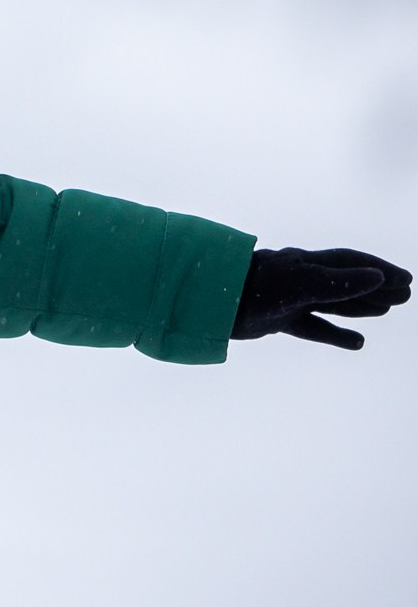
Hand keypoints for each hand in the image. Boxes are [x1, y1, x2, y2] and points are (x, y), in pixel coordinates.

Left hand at [233, 247, 410, 349]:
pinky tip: (357, 343)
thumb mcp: (301, 284)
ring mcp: (288, 300)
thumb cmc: (253, 287)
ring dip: (360, 306)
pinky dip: (336, 335)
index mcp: (306, 263)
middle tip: (405, 295)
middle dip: (376, 287)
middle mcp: (299, 278)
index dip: (379, 270)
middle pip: (346, 282)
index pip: (351, 263)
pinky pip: (314, 329)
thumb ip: (339, 283)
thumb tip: (378, 277)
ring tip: (386, 309)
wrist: (209, 301)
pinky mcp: (277, 321)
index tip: (406, 279)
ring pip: (333, 304)